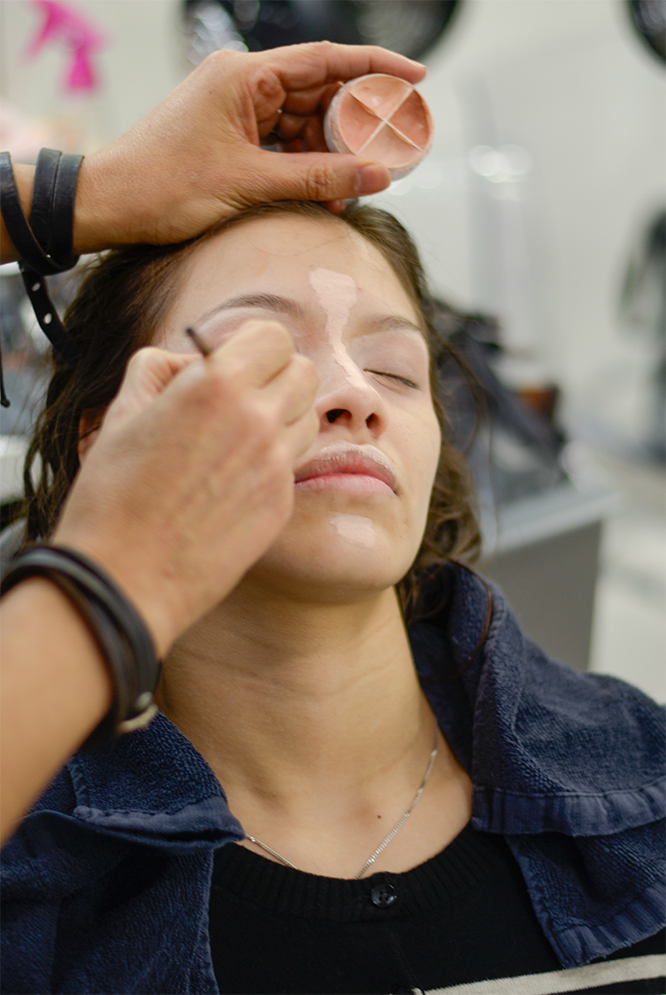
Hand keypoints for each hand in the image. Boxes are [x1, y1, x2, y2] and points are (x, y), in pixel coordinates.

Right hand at [53, 322, 318, 654]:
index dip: (256, 346)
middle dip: (279, 377)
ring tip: (237, 442)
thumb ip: (162, 367)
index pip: (275, 337)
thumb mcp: (122, 411)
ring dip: (282, 420)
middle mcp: (257, 420)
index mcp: (216, 386)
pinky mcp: (281, 505)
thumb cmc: (112, 495)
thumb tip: (195, 362)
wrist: (124, 577)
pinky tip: (231, 485)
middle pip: (305, 373)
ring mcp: (275, 466)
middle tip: (244, 399)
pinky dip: (271, 465)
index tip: (237, 362)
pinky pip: (293, 465)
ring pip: (308, 419)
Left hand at [74, 42, 425, 249]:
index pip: (325, 59)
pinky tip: (323, 194)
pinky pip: (282, 145)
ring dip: (330, 156)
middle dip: (356, 125)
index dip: (374, 67)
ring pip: (304, 125)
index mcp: (244, 75)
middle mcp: (243, 84)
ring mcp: (237, 110)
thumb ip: (317, 178)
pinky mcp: (231, 136)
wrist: (110, 205)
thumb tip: (376, 176)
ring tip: (353, 188)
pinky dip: (304, 168)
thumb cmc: (163, 185)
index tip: (415, 77)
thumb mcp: (249, 183)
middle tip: (392, 150)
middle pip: (320, 93)